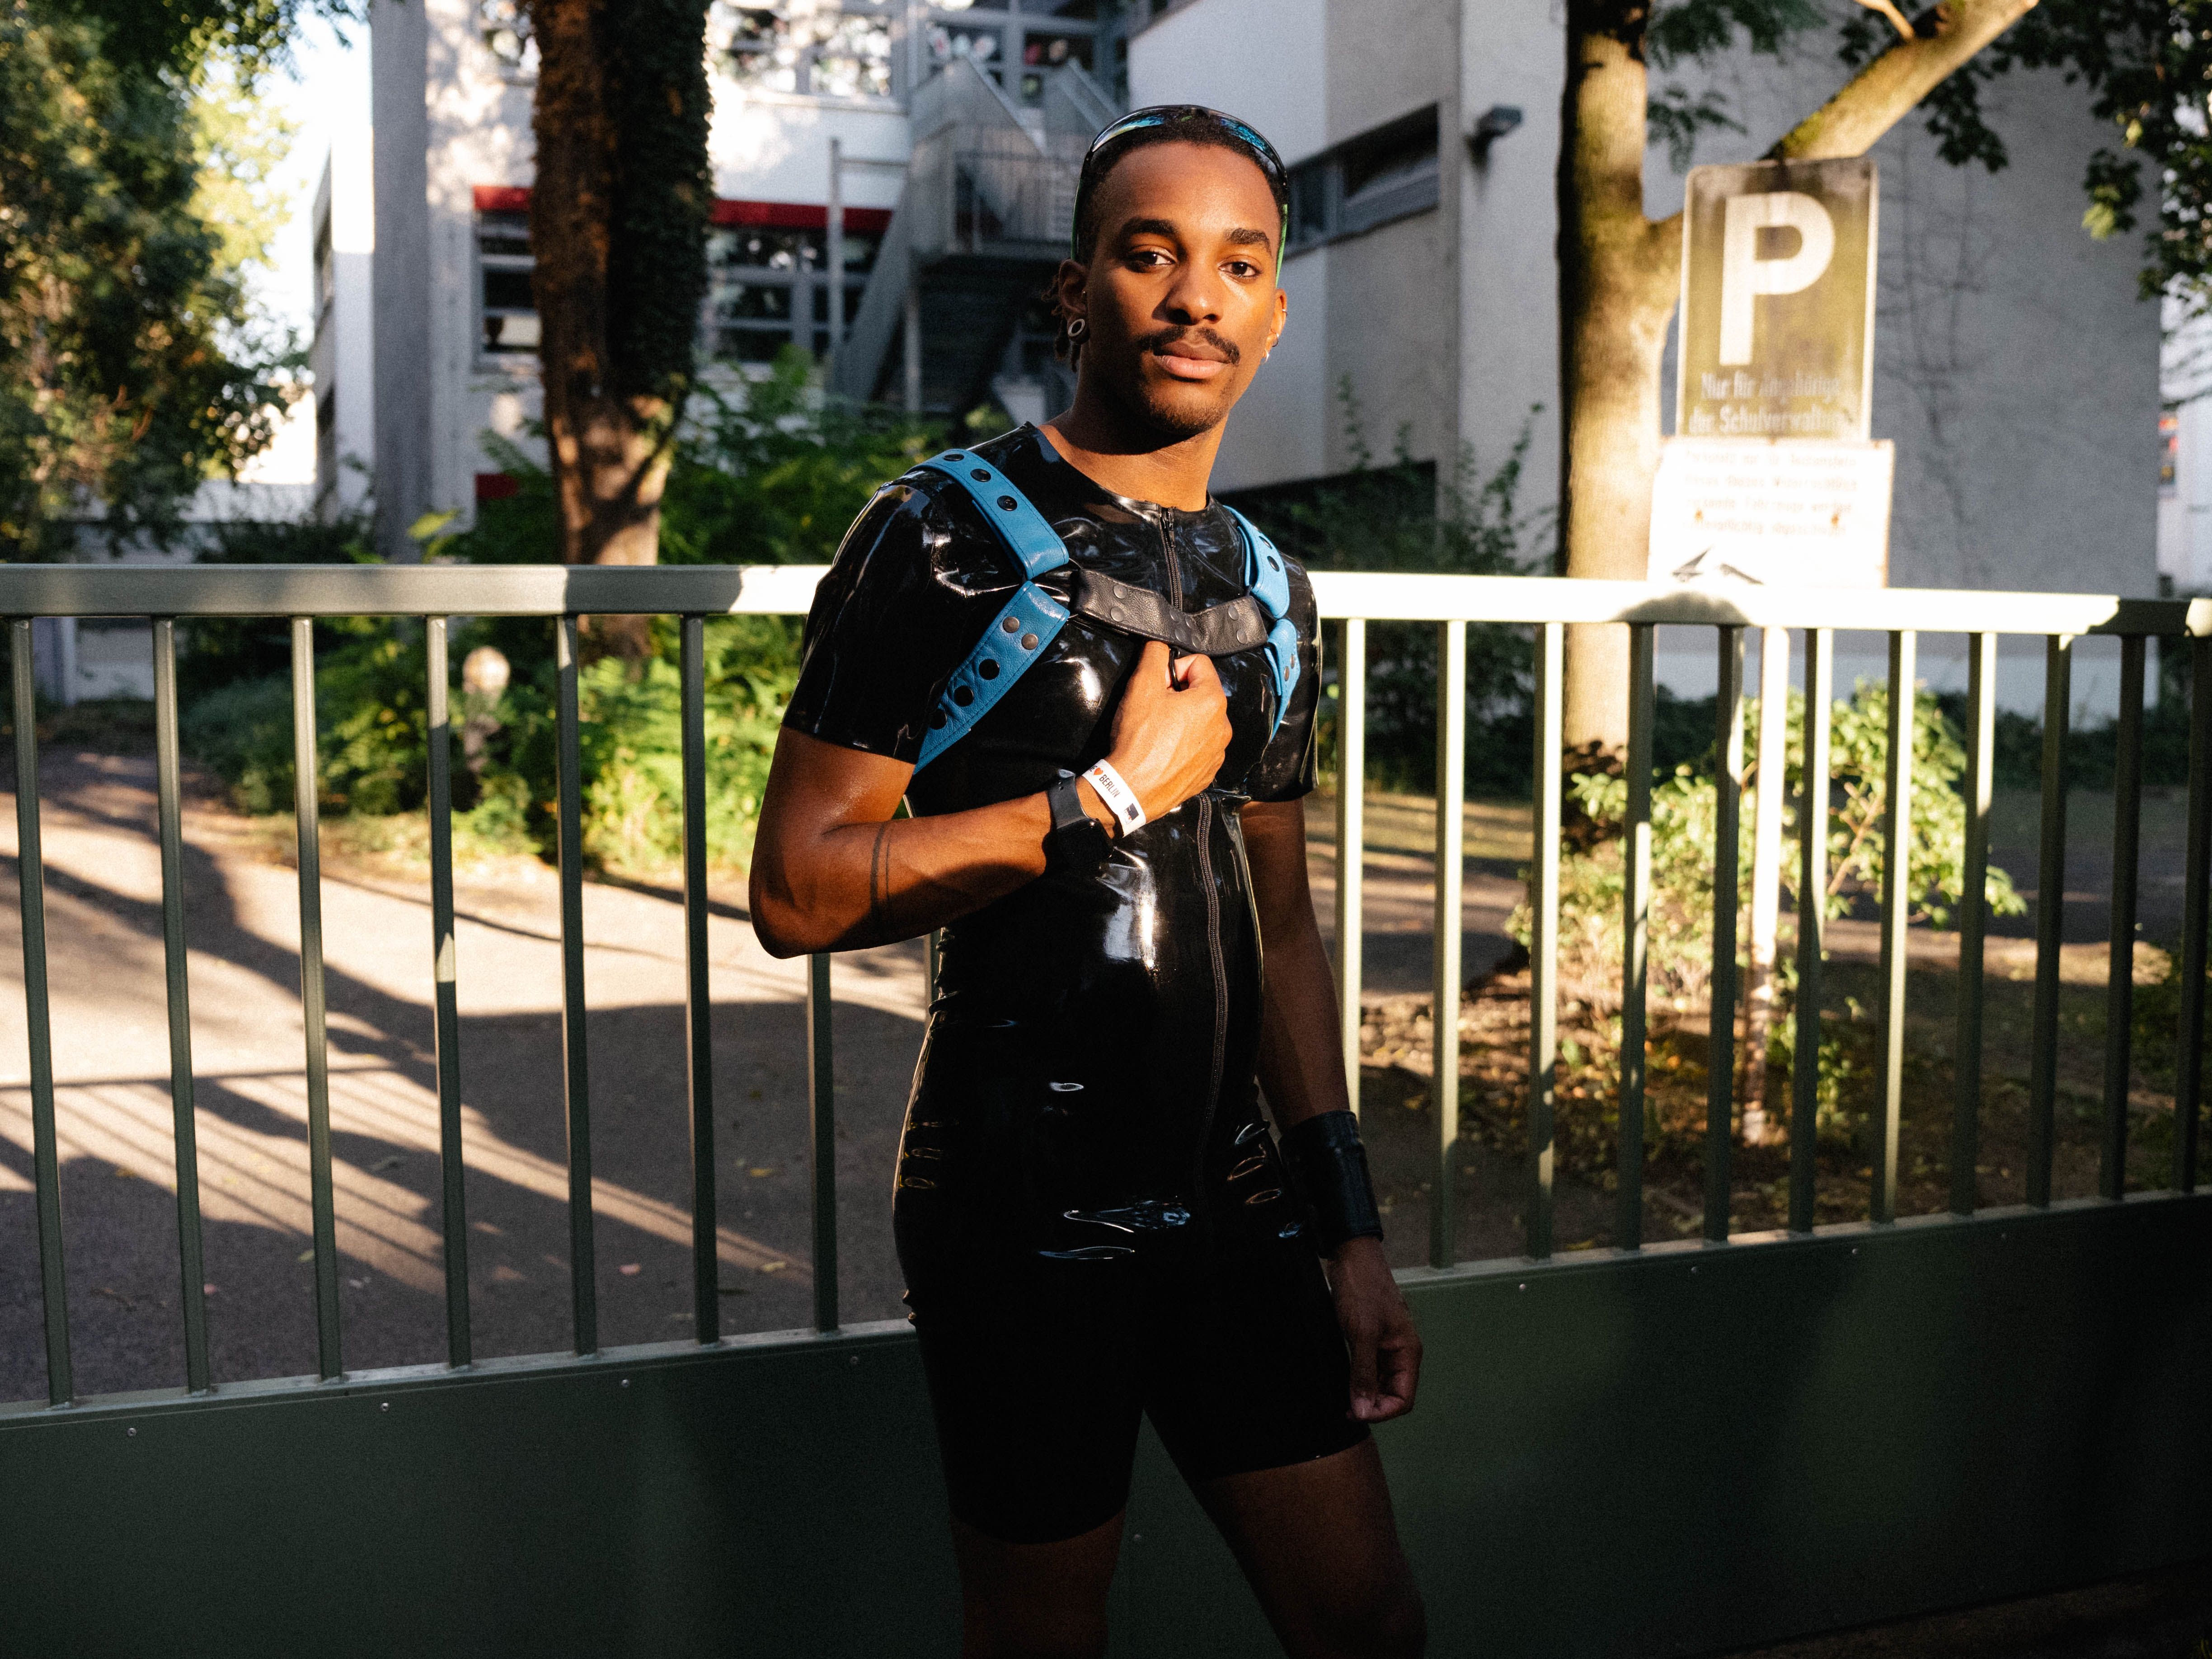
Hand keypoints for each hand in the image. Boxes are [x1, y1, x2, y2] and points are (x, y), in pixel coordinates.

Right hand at [1101, 640, 1230, 822]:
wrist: (1132, 790)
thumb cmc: (1138, 740)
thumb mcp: (1141, 686)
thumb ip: (1154, 655)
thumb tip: (1160, 642)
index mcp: (1212, 701)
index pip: (1199, 663)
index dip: (1173, 670)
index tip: (1157, 686)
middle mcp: (1223, 726)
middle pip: (1201, 692)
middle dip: (1178, 694)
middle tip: (1154, 709)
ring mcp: (1217, 752)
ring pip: (1200, 721)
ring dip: (1182, 719)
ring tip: (1158, 732)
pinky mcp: (1208, 772)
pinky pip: (1199, 747)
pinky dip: (1184, 744)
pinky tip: (1163, 751)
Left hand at [1326, 1237, 1419, 1422]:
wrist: (1351, 1257)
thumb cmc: (1362, 1288)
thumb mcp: (1362, 1333)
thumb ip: (1364, 1373)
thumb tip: (1364, 1409)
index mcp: (1407, 1351)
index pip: (1404, 1399)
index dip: (1383, 1412)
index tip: (1358, 1412)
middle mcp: (1400, 1352)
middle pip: (1393, 1394)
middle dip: (1372, 1405)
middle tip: (1346, 1409)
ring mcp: (1385, 1345)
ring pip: (1380, 1383)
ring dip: (1364, 1394)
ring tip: (1343, 1399)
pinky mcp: (1369, 1339)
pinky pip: (1369, 1368)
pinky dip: (1358, 1379)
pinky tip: (1343, 1382)